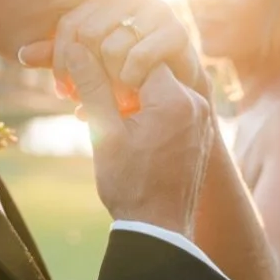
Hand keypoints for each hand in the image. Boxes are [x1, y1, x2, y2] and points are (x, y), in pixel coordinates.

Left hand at [18, 0, 210, 108]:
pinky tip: (130, 97)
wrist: (178, 89)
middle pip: (87, 34)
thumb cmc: (128, 72)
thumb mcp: (89, 64)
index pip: (70, 24)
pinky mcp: (176, 31)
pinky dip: (129, 82)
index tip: (62, 89)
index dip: (60, 60)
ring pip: (110, 46)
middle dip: (83, 73)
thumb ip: (59, 56)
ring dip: (106, 82)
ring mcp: (157, 9)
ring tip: (108, 101)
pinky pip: (137, 56)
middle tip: (83, 99)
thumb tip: (22, 54)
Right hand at [63, 42, 213, 237]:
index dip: (107, 60)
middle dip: (117, 78)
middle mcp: (196, 103)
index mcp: (175, 98)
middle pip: (150, 69)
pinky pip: (172, 108)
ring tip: (105, 115)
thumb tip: (76, 48)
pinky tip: (125, 128)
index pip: (137, 54)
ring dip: (131, 96)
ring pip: (160, 89)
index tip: (85, 75)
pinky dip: (148, 111)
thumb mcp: (105, 133)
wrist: (160, 231)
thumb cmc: (131, 186)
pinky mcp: (199, 133)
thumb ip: (93, 86)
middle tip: (89, 94)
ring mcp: (202, 118)